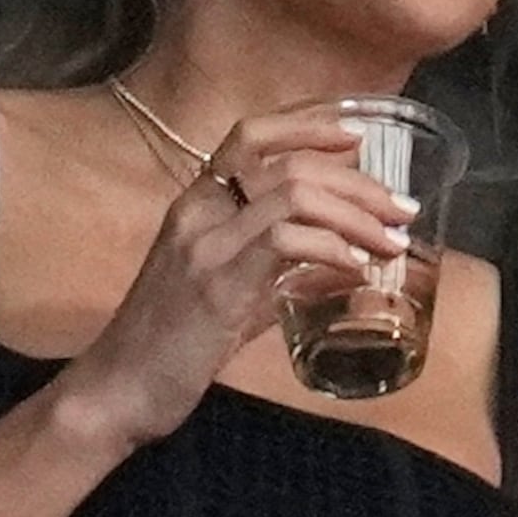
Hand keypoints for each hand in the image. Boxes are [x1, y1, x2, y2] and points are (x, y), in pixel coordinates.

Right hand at [51, 101, 418, 448]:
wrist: (116, 390)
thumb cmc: (167, 346)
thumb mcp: (224, 297)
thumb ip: (273, 276)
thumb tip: (333, 271)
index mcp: (195, 206)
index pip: (249, 134)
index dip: (308, 126)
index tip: (358, 138)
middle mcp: (198, 213)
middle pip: (289, 164)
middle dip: (358, 183)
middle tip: (401, 209)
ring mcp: (206, 247)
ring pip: (294, 195)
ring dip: (356, 214)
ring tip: (392, 241)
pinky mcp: (218, 287)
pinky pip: (285, 242)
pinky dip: (333, 248)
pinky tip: (357, 268)